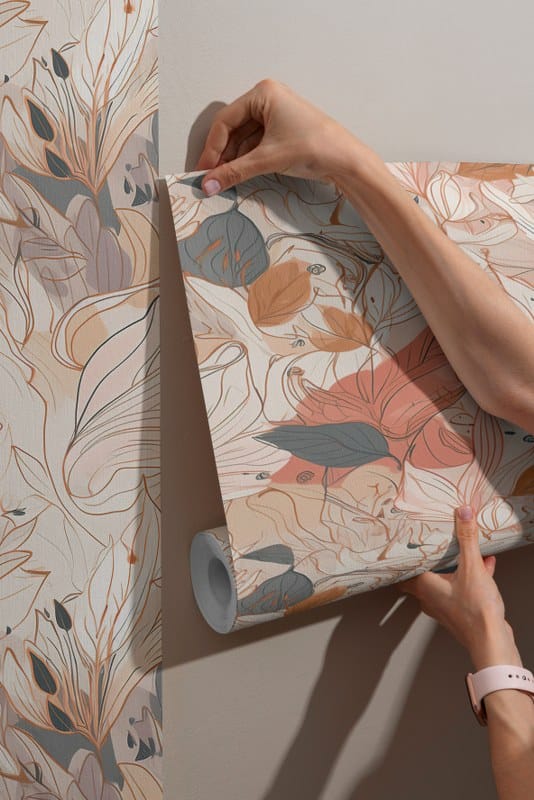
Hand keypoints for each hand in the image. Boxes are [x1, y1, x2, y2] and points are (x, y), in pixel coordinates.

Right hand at [195, 79, 369, 195]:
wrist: (346, 160)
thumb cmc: (313, 148)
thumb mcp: (267, 160)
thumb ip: (234, 172)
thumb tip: (207, 185)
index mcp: (262, 93)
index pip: (225, 121)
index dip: (212, 148)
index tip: (203, 171)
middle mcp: (267, 99)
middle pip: (233, 129)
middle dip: (222, 155)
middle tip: (211, 179)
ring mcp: (276, 114)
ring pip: (243, 138)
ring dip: (233, 159)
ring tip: (223, 181)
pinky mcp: (282, 131)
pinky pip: (256, 144)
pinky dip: (246, 159)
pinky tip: (238, 174)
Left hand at [397, 506, 521, 670]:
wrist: (492, 641)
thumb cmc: (476, 611)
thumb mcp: (472, 567)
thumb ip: (467, 539)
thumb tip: (463, 513)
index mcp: (425, 586)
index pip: (402, 571)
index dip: (400, 560)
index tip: (396, 548)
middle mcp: (430, 598)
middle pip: (422, 575)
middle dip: (427, 560)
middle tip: (426, 546)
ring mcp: (445, 607)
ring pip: (445, 581)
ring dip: (453, 567)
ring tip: (464, 552)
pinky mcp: (461, 612)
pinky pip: (461, 588)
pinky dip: (470, 577)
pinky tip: (486, 566)